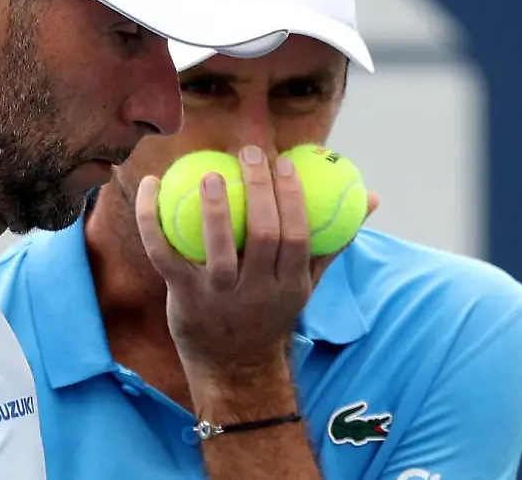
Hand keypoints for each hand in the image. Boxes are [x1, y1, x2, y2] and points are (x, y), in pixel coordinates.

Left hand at [135, 145, 377, 378]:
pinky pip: (164, 253)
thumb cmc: (270, 312)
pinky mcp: (184, 296)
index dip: (293, 197)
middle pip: (265, 236)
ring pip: (219, 249)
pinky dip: (153, 219)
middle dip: (260, 192)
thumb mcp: (305, 284)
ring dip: (215, 209)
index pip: (297, 235)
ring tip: (210, 173)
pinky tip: (151, 185)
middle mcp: (258, 291)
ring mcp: (220, 295)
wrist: (234, 368)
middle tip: (250, 153)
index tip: (284, 162)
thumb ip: (331, 241)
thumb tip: (370, 197)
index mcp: (291, 284)